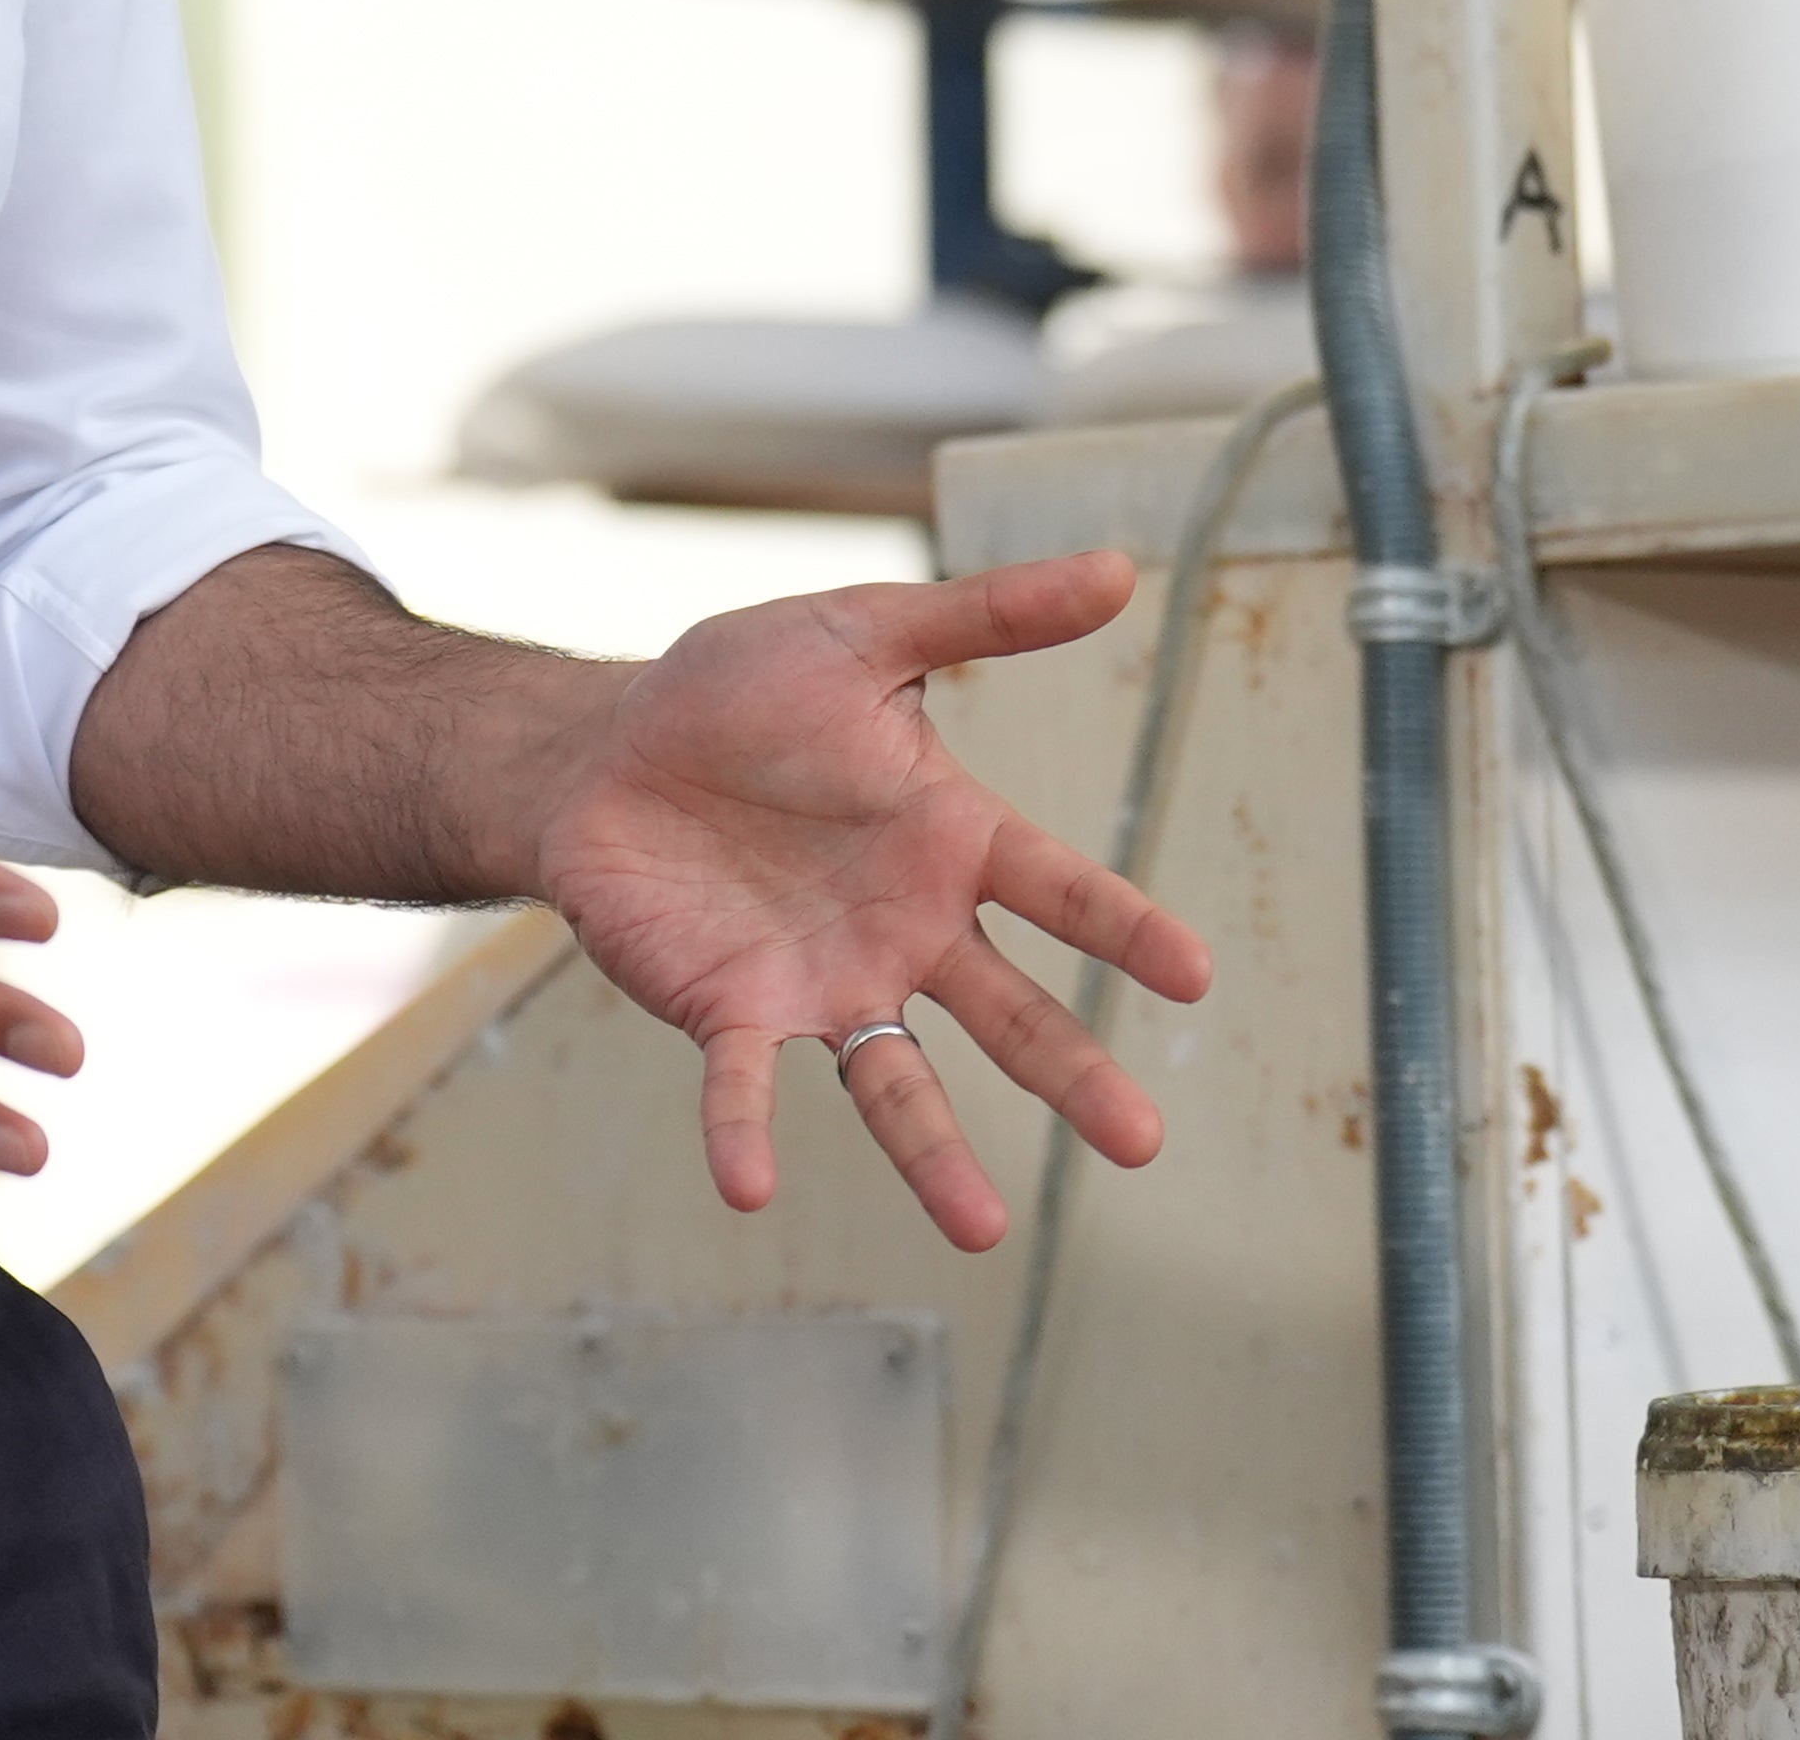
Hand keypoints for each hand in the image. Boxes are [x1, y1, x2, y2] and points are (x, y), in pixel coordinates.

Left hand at [523, 549, 1212, 1242]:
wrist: (605, 749)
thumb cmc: (737, 692)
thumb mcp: (861, 634)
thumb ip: (985, 614)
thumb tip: (1121, 568)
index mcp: (948, 840)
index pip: (1059, 890)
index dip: (1124, 928)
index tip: (1194, 972)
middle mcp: (905, 931)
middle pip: (1008, 1015)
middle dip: (1074, 1076)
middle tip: (1142, 1142)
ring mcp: (823, 983)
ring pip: (897, 1083)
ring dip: (936, 1156)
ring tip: (981, 1230)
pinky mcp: (731, 1012)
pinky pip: (745, 1085)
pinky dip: (746, 1134)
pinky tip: (751, 1187)